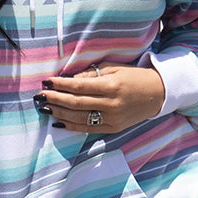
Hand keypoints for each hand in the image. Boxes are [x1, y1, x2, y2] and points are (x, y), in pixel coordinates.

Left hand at [35, 64, 164, 132]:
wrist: (158, 94)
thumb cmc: (134, 77)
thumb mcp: (115, 68)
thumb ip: (92, 74)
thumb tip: (70, 79)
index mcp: (111, 85)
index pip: (79, 86)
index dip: (61, 84)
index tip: (46, 81)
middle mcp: (111, 104)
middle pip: (76, 103)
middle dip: (55, 99)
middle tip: (40, 96)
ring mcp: (112, 119)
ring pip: (79, 118)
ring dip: (59, 113)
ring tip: (45, 108)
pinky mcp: (113, 129)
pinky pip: (88, 129)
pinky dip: (71, 126)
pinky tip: (58, 121)